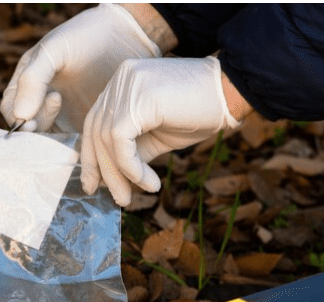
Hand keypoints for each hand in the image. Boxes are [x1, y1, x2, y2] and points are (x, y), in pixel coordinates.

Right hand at [0, 4, 162, 133]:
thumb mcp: (55, 50)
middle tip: (56, 104)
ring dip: (53, 137)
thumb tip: (21, 115)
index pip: (11, 109)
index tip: (33, 118)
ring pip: (48, 139)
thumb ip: (33, 79)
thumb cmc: (87, 36)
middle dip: (35, 128)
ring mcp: (62, 115)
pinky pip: (70, 143)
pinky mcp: (82, 125)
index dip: (17, 119)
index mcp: (27, 82)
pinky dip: (71, 144)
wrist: (127, 36)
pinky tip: (83, 129)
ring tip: (70, 109)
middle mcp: (41, 101)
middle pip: (27, 129)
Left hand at [81, 56, 240, 206]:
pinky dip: (131, 168)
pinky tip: (148, 183)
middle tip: (118, 200)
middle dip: (103, 171)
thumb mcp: (156, 136)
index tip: (94, 185)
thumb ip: (130, 151)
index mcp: (121, 84)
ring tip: (132, 196)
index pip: (95, 123)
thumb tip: (108, 179)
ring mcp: (127, 85)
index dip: (91, 157)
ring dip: (119, 175)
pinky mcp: (138, 98)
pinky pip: (120, 141)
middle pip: (96, 132)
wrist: (231, 93)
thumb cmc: (198, 113)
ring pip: (106, 139)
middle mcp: (119, 80)